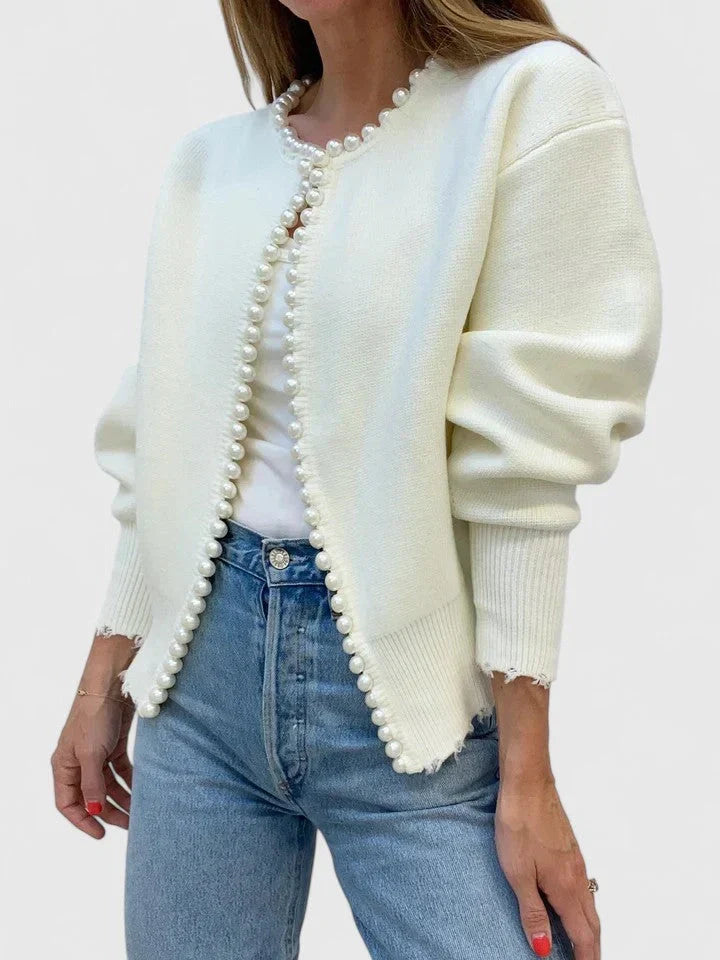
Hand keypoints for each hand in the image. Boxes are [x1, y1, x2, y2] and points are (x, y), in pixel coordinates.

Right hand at [51, 689, 133, 837]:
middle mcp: (78, 762)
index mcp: (63, 766)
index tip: (100, 834)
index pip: (67, 803)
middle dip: (108, 813)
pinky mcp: (113, 744)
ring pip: (108, 784)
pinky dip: (130, 781)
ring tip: (138, 813)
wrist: (112, 684)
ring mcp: (96, 753)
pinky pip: (121, 770)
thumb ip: (93, 784)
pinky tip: (142, 790)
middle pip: (91, 796)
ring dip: (122, 799)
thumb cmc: (94, 716)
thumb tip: (94, 810)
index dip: (82, 821)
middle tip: (128, 826)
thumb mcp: (91, 754)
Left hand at [495, 772, 599, 958]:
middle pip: (592, 922)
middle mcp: (577, 875)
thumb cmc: (519, 823)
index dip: (586, 958)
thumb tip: (544, 948)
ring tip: (582, 944)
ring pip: (589, 904)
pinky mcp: (569, 847)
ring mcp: (575, 860)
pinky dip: (583, 906)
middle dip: (592, 947)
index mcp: (566, 887)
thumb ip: (532, 912)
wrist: (527, 782)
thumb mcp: (518, 873)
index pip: (583, 934)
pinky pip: (583, 886)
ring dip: (588, 928)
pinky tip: (571, 904)